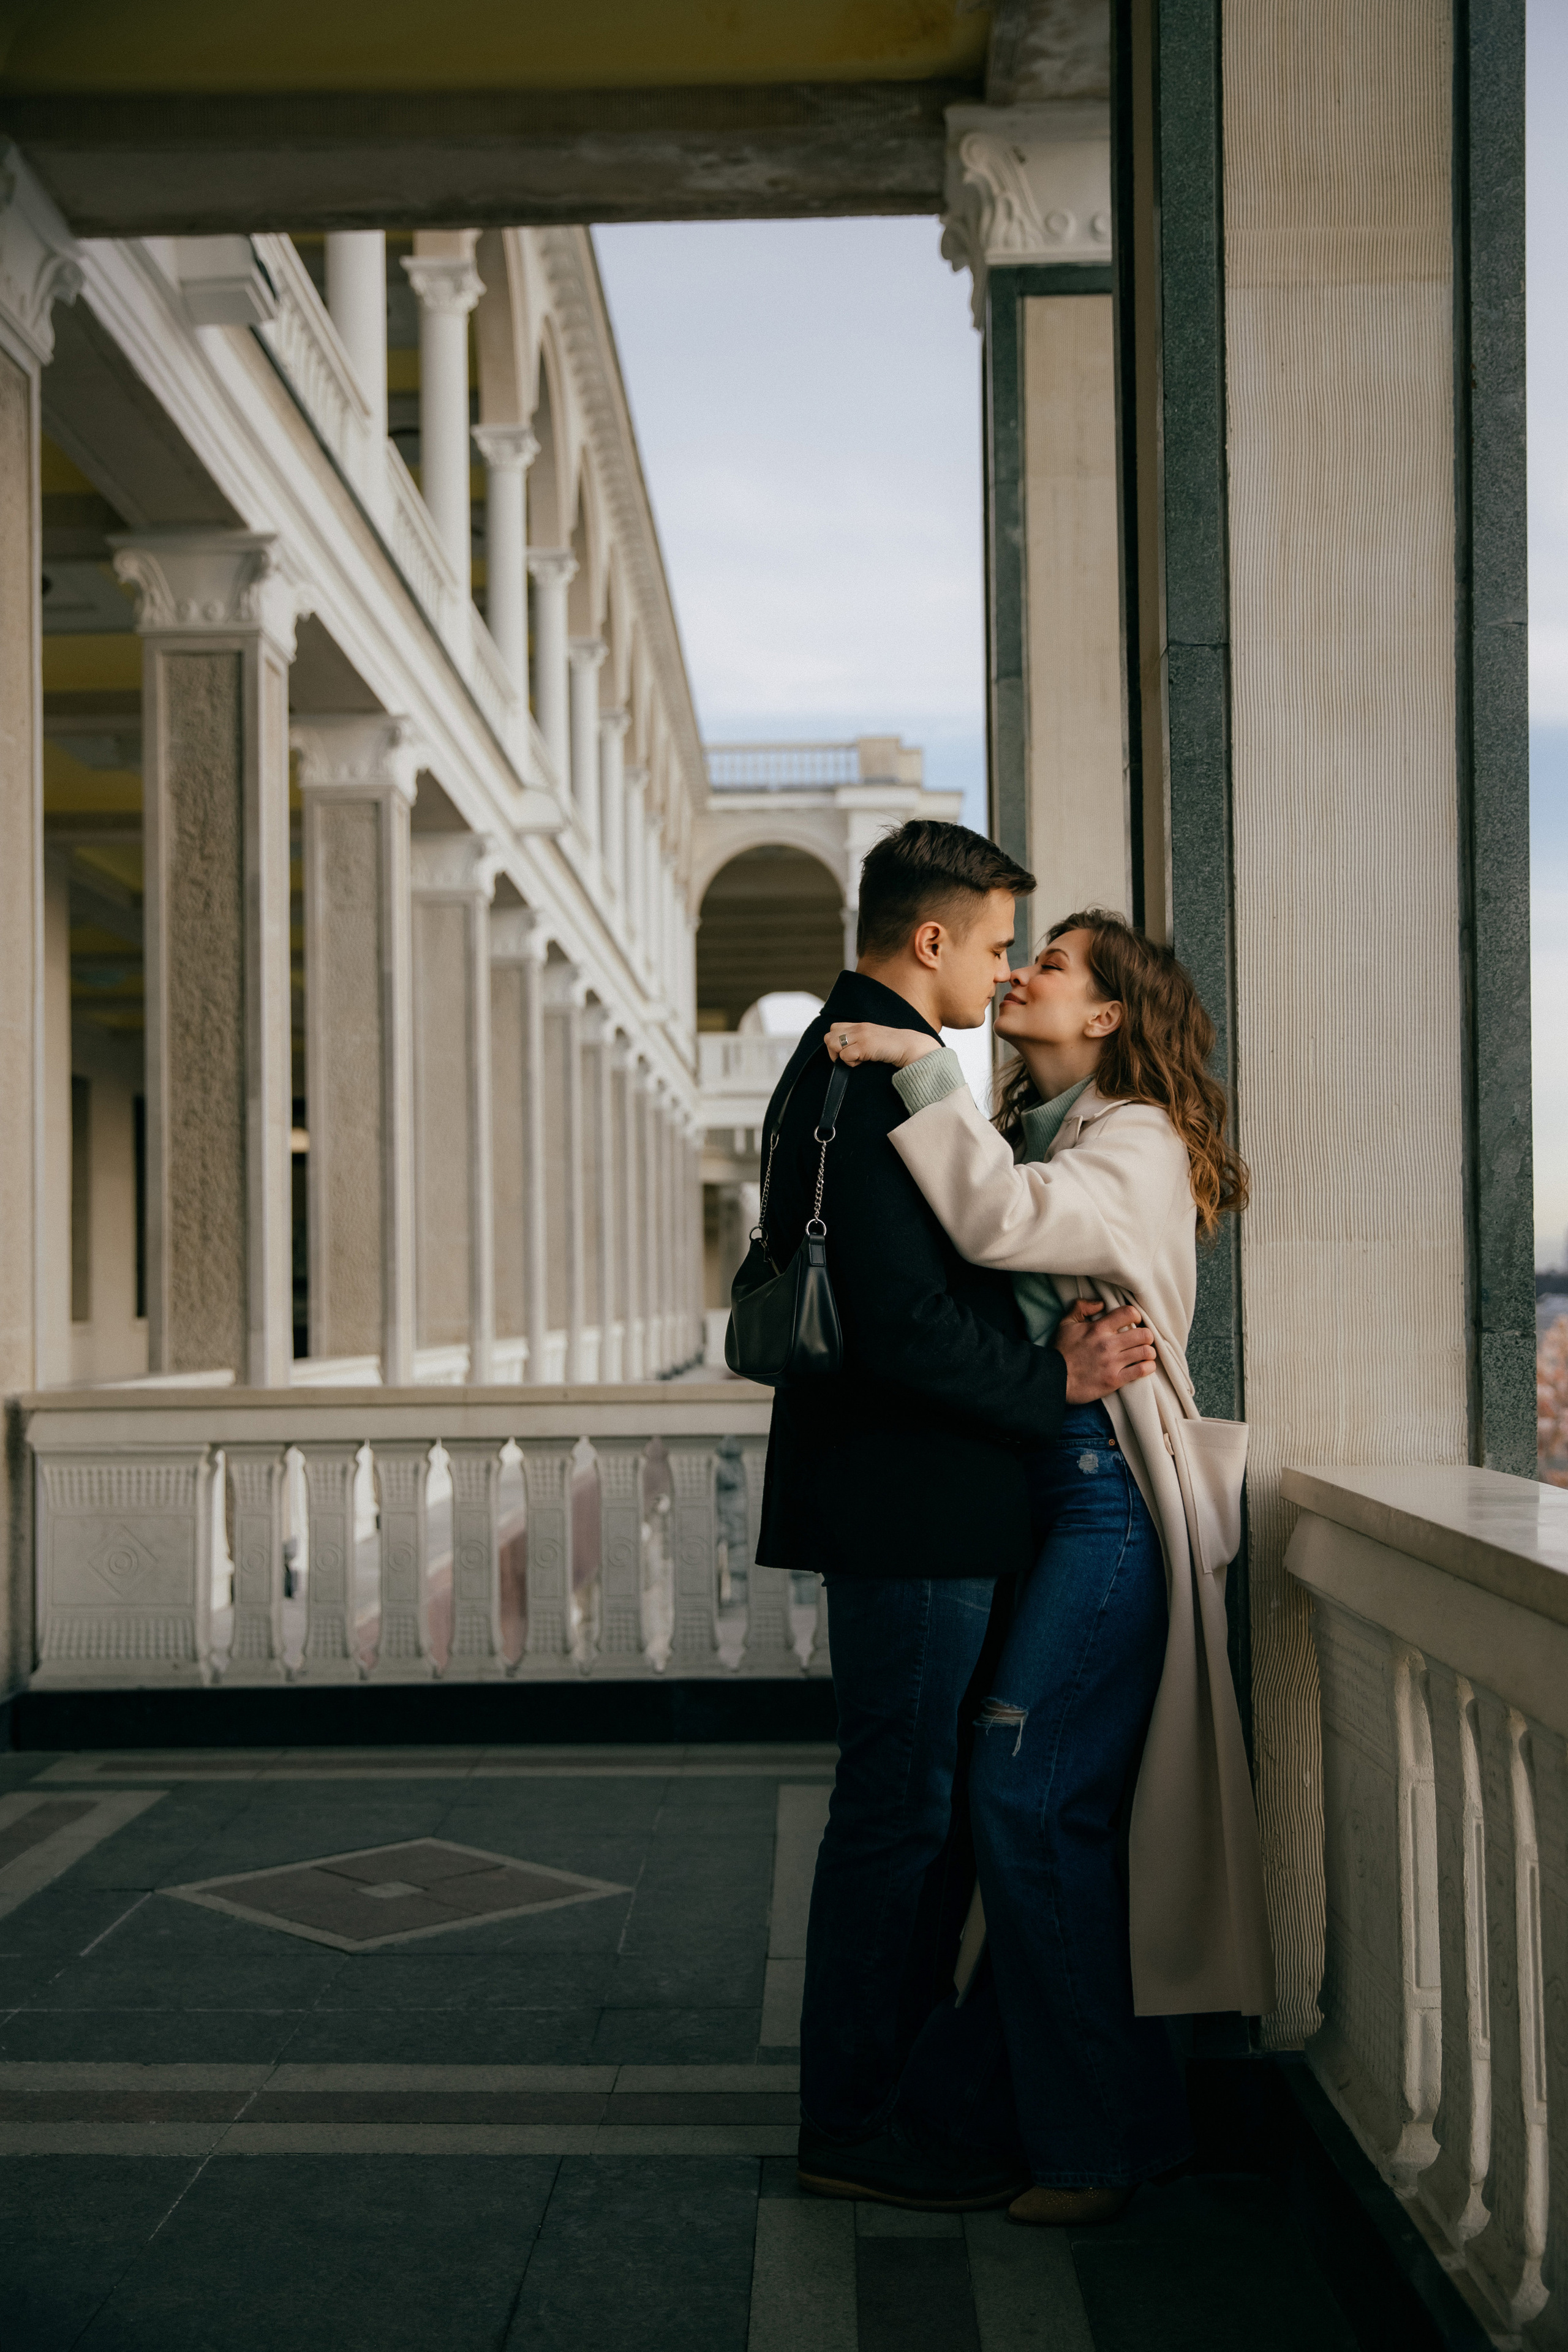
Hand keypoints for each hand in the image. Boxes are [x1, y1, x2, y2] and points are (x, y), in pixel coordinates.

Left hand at [825, 1022, 941, 1069]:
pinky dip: (850, 1063)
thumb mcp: (874, 1039)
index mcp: (860, 1025)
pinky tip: (863, 1062)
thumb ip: (861, 1040)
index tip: (846, 1052)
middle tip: (846, 1058)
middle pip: (829, 1035)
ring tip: (855, 1060)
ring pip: (833, 1044)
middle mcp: (859, 1028)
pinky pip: (844, 1056)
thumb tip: (845, 1053)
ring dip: (840, 1056)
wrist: (910, 1047)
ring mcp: (861, 1036)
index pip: (834, 1028)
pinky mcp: (864, 1046)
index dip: (836, 1042)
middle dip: (833, 1050)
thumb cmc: (894, 1048)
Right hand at [1052, 1299, 1156, 1401]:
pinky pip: (1141, 1371)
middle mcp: (1108, 1344)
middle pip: (1143, 1334)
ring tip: (1145, 1353)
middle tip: (1142, 1339)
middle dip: (1146, 1335)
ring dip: (1149, 1352)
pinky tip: (1146, 1366)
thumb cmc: (1060, 1351)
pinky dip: (1148, 1367)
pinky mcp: (1114, 1380)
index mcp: (1098, 1328)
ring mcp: (1112, 1363)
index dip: (1136, 1315)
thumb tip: (1100, 1303)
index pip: (1128, 1313)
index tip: (1135, 1321)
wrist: (1054, 1380)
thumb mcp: (1066, 1324)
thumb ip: (1081, 1307)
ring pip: (1145, 1352)